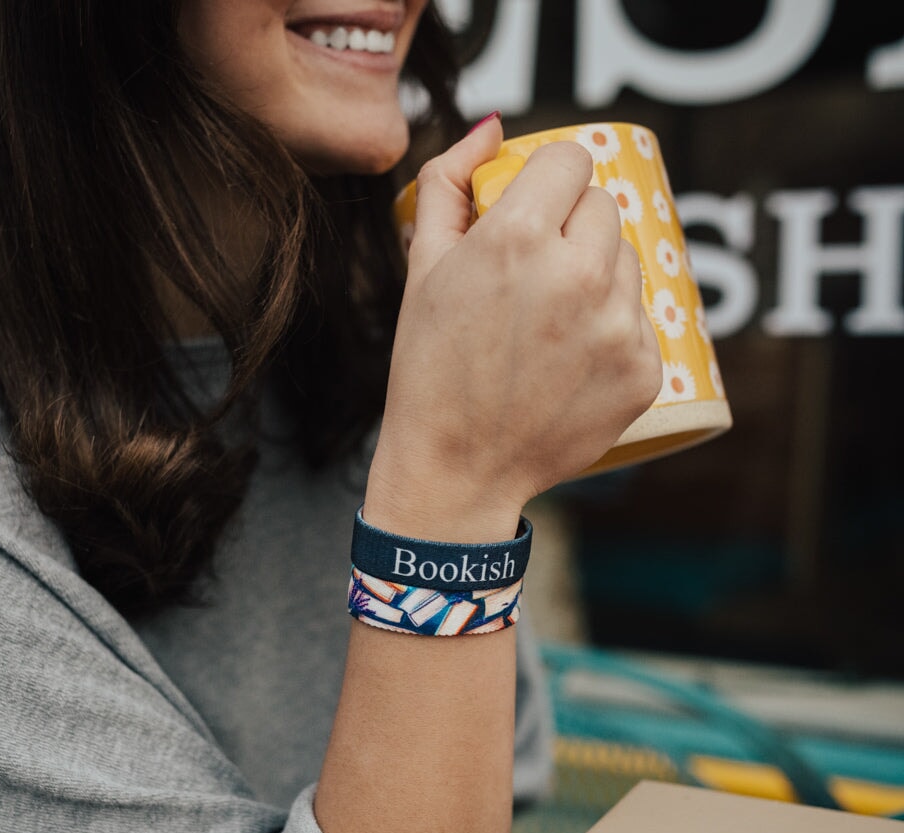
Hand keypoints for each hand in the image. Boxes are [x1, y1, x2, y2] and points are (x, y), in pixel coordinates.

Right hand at [366, 116, 661, 540]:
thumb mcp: (421, 270)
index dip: (547, 181)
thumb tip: (492, 130)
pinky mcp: (644, 371)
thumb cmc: (430, 369)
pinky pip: (640, 318)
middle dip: (570, 228)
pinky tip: (569, 361)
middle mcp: (577, 277)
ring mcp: (618, 328)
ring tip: (549, 325)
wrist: (456, 469)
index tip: (535, 206)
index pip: (570, 161)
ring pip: (626, 261)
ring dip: (594, 277)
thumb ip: (449, 183)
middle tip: (535, 276)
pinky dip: (611, 330)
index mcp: (517, 240)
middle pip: (603, 207)